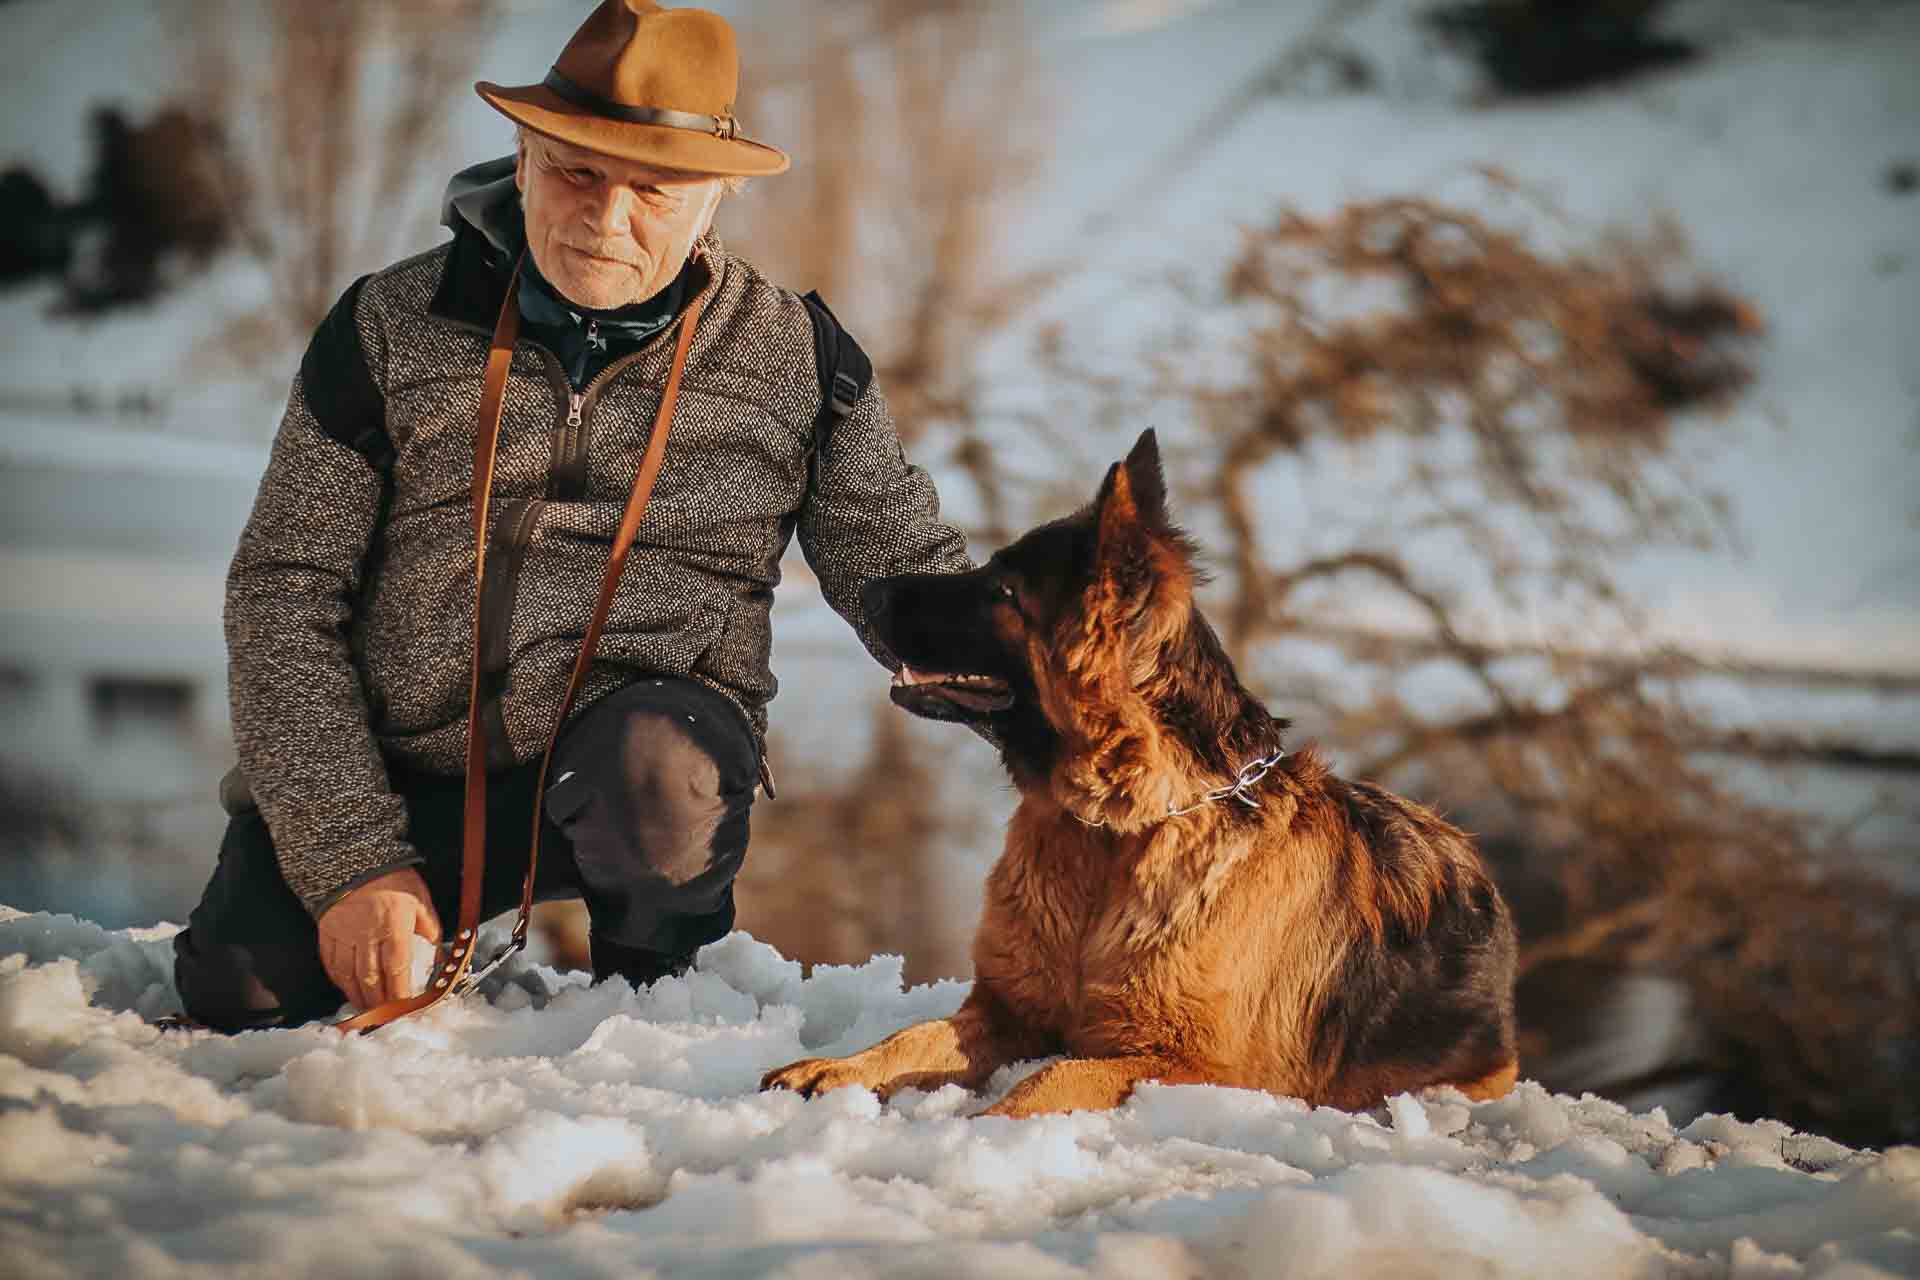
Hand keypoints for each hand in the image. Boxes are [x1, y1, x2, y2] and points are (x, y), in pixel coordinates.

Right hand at [317, 868, 442, 1010]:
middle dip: (380, 1003)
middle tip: (386, 1018)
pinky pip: (331, 964)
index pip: (398, 968)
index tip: (406, 1009)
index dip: (401, 993)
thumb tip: (439, 957)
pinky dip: (340, 981)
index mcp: (394, 925)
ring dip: (359, 997)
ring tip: (368, 1011)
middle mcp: (367, 933)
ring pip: (349, 975)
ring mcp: (344, 934)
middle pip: (371, 978)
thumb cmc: (394, 880)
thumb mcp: (421, 901)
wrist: (357, 858)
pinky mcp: (327, 932)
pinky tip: (348, 990)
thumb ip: (430, 929)